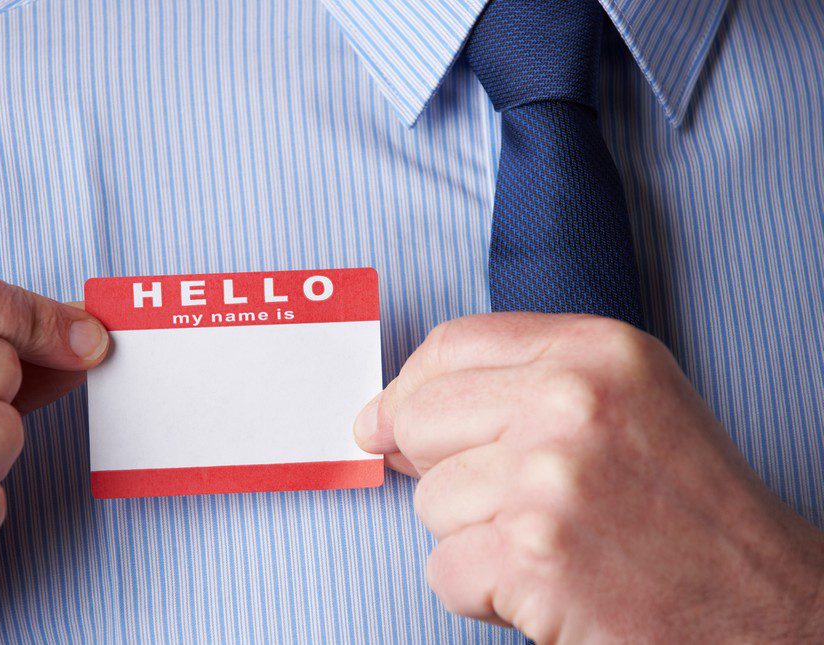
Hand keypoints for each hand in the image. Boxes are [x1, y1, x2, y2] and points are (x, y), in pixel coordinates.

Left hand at [355, 314, 823, 642]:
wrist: (765, 603)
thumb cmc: (687, 504)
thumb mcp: (626, 400)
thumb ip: (517, 382)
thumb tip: (385, 415)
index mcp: (595, 351)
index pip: (450, 345)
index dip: (408, 389)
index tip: (387, 421)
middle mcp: (571, 402)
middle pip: (419, 418)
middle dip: (439, 468)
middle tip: (501, 499)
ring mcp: (550, 479)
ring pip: (430, 502)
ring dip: (472, 536)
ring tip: (550, 542)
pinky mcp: (535, 558)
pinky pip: (444, 570)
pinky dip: (481, 591)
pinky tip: (544, 585)